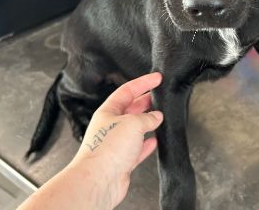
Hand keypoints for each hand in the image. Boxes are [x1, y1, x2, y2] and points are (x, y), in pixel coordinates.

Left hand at [69, 72, 163, 207]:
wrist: (98, 181)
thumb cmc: (106, 151)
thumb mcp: (132, 124)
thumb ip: (147, 118)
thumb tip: (156, 116)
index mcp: (108, 111)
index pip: (127, 90)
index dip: (143, 82)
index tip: (156, 78)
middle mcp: (111, 126)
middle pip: (131, 108)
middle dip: (146, 101)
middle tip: (160, 96)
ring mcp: (116, 144)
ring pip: (135, 128)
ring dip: (148, 122)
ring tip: (160, 117)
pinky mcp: (122, 160)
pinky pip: (137, 148)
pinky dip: (146, 144)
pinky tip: (154, 141)